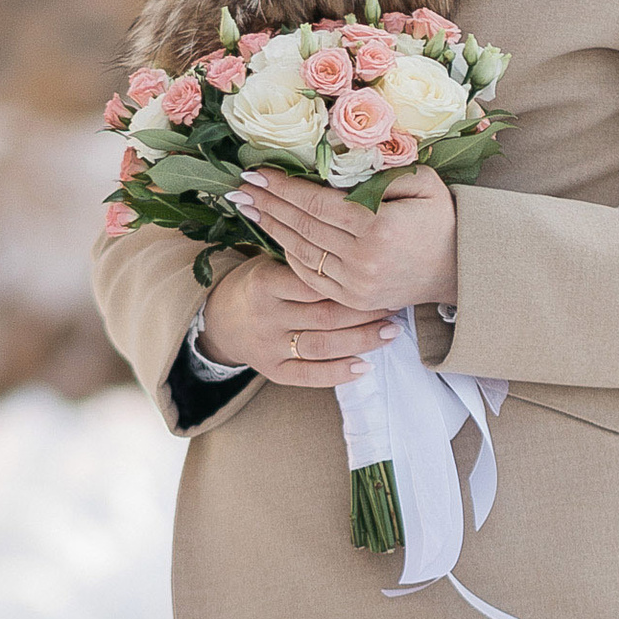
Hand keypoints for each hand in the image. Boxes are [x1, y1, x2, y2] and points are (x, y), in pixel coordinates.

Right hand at [199, 251, 401, 390]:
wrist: (222, 317)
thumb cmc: (262, 282)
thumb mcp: (273, 260)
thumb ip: (306, 257)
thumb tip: (360, 242)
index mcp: (265, 283)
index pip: (316, 283)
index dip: (352, 281)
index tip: (381, 274)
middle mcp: (266, 317)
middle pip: (325, 315)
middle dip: (366, 311)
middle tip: (396, 303)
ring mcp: (268, 347)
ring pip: (323, 346)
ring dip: (362, 340)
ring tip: (391, 331)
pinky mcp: (273, 371)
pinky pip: (309, 376)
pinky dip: (339, 373)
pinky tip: (366, 366)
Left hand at [231, 164, 458, 317]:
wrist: (458, 269)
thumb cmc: (441, 218)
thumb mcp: (423, 183)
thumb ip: (384, 171)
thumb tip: (337, 160)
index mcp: (379, 227)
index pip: (317, 203)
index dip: (283, 187)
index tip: (257, 172)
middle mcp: (363, 260)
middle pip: (302, 226)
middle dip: (268, 204)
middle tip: (240, 187)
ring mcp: (356, 285)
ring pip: (301, 252)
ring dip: (271, 228)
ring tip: (249, 207)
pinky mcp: (352, 299)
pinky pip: (310, 275)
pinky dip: (289, 254)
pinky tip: (275, 235)